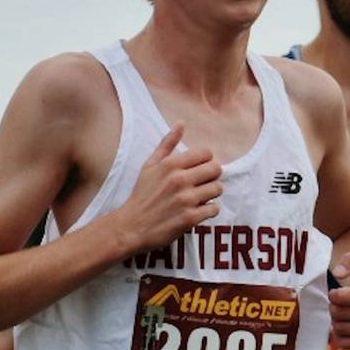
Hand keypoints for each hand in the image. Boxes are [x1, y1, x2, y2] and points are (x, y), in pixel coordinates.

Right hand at [110, 124, 221, 252]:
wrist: (132, 226)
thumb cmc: (142, 194)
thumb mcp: (150, 165)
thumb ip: (167, 143)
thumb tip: (181, 123)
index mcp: (171, 164)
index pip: (207, 153)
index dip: (206, 161)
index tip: (199, 169)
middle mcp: (180, 179)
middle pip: (216, 169)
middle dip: (212, 176)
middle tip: (202, 184)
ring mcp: (186, 199)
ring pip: (217, 188)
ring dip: (211, 193)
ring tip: (200, 197)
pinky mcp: (190, 218)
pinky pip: (214, 209)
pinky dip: (209, 210)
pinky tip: (198, 211)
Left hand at [329, 252, 349, 348]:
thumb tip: (338, 273)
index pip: (346, 297)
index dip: (334, 295)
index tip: (334, 294)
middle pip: (344, 314)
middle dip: (333, 309)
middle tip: (334, 306)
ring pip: (346, 330)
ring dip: (336, 323)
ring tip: (338, 317)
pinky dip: (342, 339)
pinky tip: (341, 330)